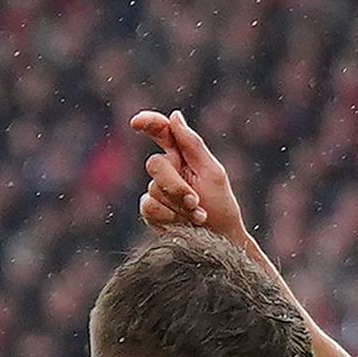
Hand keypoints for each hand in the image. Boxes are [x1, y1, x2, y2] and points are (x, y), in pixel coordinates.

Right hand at [133, 109, 251, 242]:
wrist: (220, 240)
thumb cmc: (221, 206)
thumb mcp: (212, 172)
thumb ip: (192, 145)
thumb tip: (175, 116)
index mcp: (183, 154)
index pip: (162, 131)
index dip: (148, 123)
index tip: (136, 123)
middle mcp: (167, 169)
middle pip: (155, 165)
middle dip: (175, 185)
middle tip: (195, 201)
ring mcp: (156, 190)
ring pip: (153, 189)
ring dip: (178, 205)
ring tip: (197, 216)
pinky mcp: (151, 210)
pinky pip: (148, 206)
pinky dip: (168, 216)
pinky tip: (183, 224)